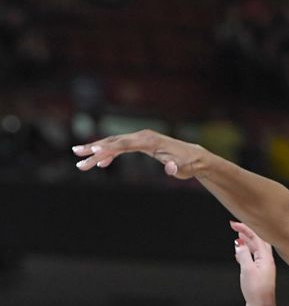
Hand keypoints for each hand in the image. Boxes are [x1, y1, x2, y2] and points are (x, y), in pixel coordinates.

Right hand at [73, 130, 203, 178]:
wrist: (194, 158)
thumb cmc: (188, 164)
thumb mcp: (183, 169)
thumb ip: (175, 168)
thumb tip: (170, 169)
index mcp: (149, 141)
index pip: (124, 143)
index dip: (108, 147)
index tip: (92, 151)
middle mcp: (143, 136)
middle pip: (114, 141)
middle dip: (94, 149)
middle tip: (77, 156)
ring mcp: (141, 138)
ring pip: (115, 143)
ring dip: (97, 150)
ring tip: (79, 158)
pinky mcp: (141, 143)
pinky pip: (121, 147)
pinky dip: (109, 153)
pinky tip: (100, 163)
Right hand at [232, 221, 277, 305]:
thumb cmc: (256, 291)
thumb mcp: (247, 270)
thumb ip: (243, 255)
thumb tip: (239, 243)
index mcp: (266, 258)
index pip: (256, 237)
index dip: (245, 228)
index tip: (233, 224)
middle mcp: (267, 261)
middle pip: (258, 241)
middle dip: (247, 232)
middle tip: (235, 227)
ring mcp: (264, 267)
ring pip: (255, 249)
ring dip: (246, 242)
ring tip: (237, 236)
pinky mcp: (260, 274)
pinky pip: (253, 257)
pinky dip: (246, 252)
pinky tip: (239, 254)